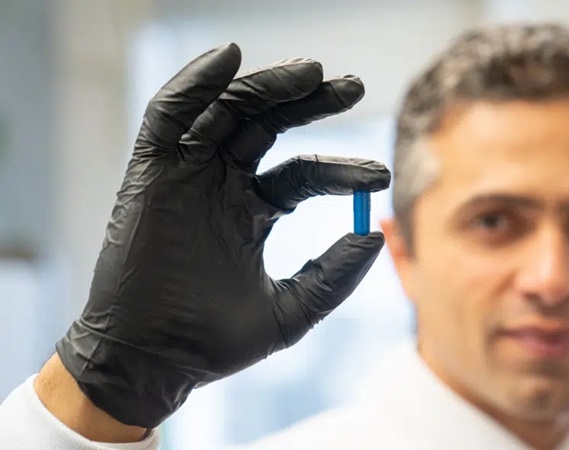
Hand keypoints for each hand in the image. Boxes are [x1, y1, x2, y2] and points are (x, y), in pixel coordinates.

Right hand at [54, 43, 389, 428]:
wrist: (152, 364)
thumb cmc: (215, 344)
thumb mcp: (291, 311)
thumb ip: (333, 276)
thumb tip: (375, 236)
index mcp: (254, 212)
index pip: (305, 174)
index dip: (342, 169)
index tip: (380, 175)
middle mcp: (223, 186)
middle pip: (269, 125)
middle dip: (309, 102)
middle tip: (353, 86)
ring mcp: (188, 176)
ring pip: (228, 111)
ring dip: (268, 86)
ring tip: (312, 72)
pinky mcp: (150, 174)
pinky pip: (169, 115)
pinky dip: (194, 83)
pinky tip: (229, 57)